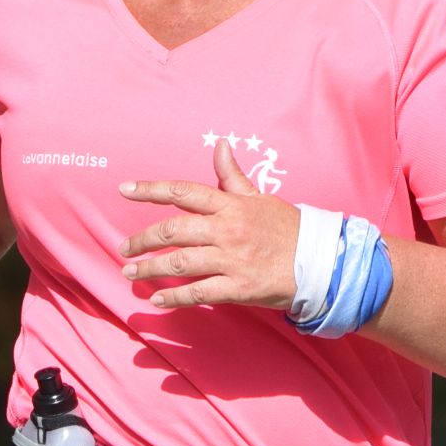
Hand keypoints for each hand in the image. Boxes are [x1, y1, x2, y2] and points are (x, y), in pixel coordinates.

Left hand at [118, 141, 301, 309]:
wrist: (321, 261)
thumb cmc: (287, 228)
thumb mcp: (259, 197)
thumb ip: (232, 176)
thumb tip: (220, 144)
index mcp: (231, 205)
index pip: (183, 192)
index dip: (150, 190)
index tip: (124, 189)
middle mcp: (227, 229)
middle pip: (173, 231)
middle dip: (142, 240)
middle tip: (123, 248)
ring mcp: (232, 259)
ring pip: (180, 263)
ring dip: (150, 269)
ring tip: (131, 274)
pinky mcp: (239, 287)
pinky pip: (199, 293)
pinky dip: (175, 298)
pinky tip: (158, 300)